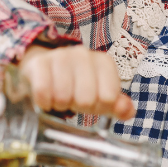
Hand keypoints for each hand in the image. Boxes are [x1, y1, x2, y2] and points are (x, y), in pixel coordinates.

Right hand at [19, 44, 134, 119]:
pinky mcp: (40, 63)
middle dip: (77, 106)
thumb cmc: (76, 85)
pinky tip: (46, 98)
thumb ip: (118, 106)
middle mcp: (84, 54)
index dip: (99, 108)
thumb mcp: (100, 96)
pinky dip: (44, 102)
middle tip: (73, 100)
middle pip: (86, 100)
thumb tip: (127, 111)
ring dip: (60, 105)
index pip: (109, 98)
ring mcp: (61, 56)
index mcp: (104, 62)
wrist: (44, 69)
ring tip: (59, 97)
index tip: (92, 102)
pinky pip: (43, 92)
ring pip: (64, 97)